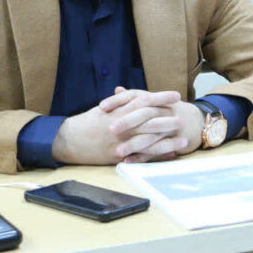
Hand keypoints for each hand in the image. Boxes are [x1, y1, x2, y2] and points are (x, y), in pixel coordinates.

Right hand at [51, 88, 202, 164]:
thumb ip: (124, 101)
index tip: (176, 95)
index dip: (161, 98)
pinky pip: (142, 157)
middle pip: (150, 122)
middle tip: (183, 118)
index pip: (144, 101)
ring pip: (149, 142)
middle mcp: (122, 127)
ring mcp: (121, 143)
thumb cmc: (88, 122)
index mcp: (119, 111)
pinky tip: (170, 155)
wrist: (68, 140)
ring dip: (168, 141)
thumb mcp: (106, 108)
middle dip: (168, 120)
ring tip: (184, 140)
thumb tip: (141, 96)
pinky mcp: (119, 157)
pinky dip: (157, 157)